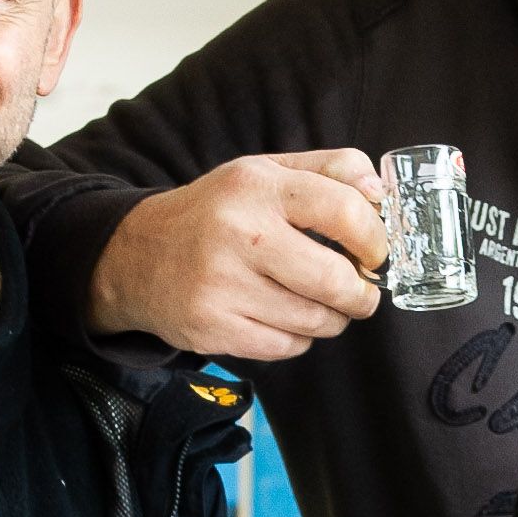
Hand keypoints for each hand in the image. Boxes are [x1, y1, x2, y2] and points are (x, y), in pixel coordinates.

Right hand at [88, 152, 387, 360]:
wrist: (136, 255)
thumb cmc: (217, 213)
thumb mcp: (265, 172)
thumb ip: (330, 169)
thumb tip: (381, 193)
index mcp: (257, 186)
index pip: (343, 210)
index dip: (374, 239)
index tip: (375, 253)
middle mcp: (238, 233)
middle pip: (334, 279)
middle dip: (362, 294)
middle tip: (363, 293)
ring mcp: (222, 285)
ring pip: (314, 320)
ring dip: (333, 319)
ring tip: (324, 305)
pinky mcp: (212, 329)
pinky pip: (286, 346)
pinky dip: (299, 339)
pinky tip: (287, 320)